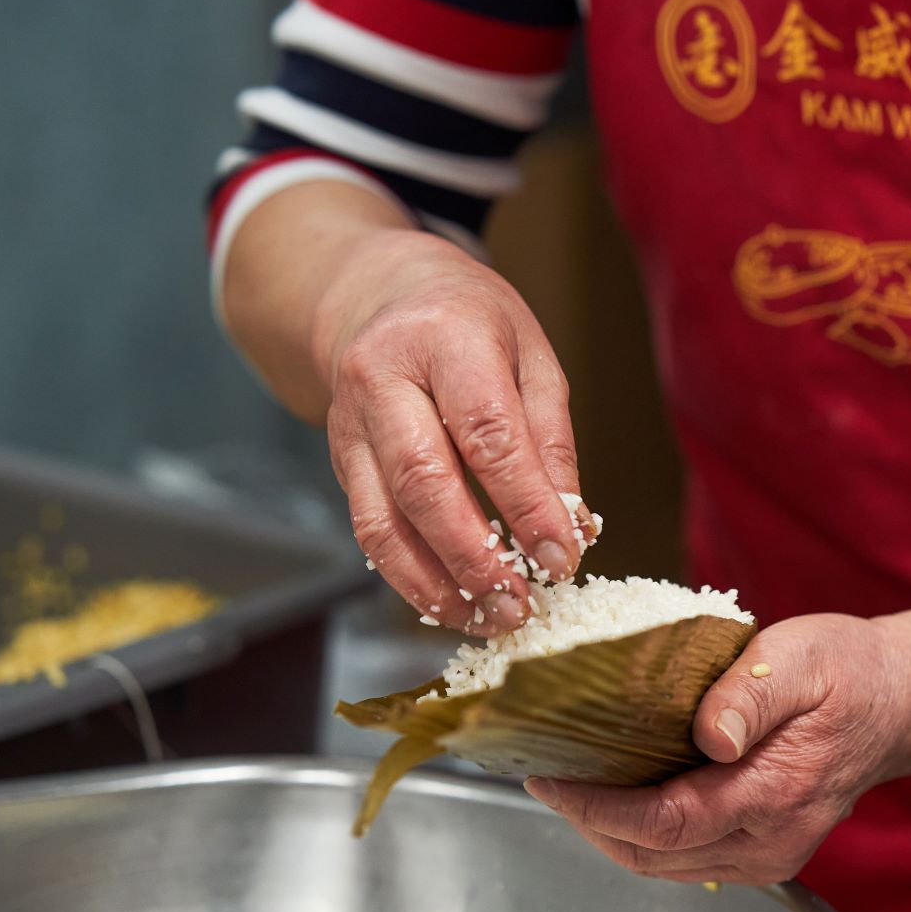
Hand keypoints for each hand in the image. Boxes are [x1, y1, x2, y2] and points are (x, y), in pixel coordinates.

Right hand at [315, 229, 587, 634]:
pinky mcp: (337, 458)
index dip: (526, 504)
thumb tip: (572, 523)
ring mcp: (350, 421)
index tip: (562, 556)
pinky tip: (453, 603)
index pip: (488, 433)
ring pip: (384, 519)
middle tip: (522, 604)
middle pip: (425, 481)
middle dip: (477, 556)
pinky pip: (368, 529)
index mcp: (445, 338)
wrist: (375, 293)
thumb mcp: (530, 354)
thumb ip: (550, 437)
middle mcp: (383, 377)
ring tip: (489, 618)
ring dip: (438, 584)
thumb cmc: (468, 322)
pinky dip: (410, 577)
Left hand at [523, 613, 910, 884]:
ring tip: (574, 783)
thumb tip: (710, 736)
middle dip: (589, 822)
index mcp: (776, 791)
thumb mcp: (804, 657)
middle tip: (545, 774)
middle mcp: (771, 840)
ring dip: (612, 832)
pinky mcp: (765, 854)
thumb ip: (753, 694)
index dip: (595, 809)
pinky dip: (645, 833)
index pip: (664, 823)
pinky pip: (687, 858)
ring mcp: (770, 855)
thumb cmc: (851, 671)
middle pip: (652, 855)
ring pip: (665, 865)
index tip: (546, 778)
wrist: (902, 703)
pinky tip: (625, 793)